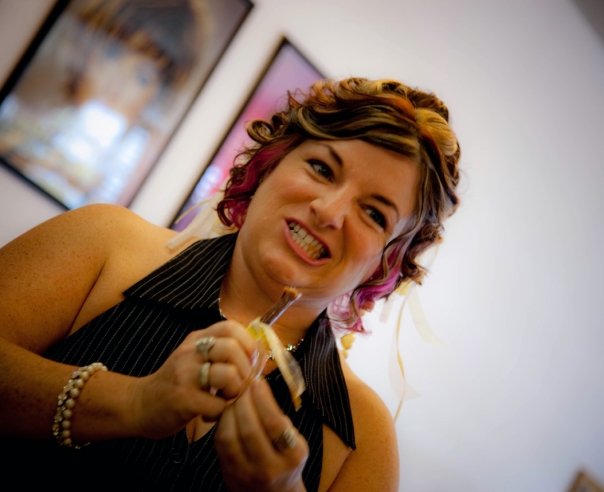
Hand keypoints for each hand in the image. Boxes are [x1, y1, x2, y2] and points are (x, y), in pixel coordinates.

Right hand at [128, 320, 257, 438]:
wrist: (139, 405)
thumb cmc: (176, 383)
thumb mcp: (196, 359)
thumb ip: (223, 353)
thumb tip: (260, 353)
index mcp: (196, 339)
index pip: (230, 327)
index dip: (248, 344)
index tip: (251, 362)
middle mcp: (190, 352)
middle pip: (232, 348)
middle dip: (245, 371)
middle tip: (239, 386)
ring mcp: (184, 375)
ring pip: (228, 374)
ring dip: (235, 392)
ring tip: (225, 399)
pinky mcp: (182, 399)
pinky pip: (218, 405)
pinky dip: (221, 413)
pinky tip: (210, 414)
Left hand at [214, 378, 308, 491]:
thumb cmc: (286, 458)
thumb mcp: (294, 439)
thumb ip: (278, 417)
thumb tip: (259, 384)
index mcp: (293, 456)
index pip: (274, 424)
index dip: (263, 399)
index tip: (257, 382)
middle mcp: (271, 468)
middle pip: (250, 428)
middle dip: (243, 402)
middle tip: (242, 385)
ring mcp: (248, 474)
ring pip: (231, 436)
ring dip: (230, 411)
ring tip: (235, 398)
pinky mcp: (229, 474)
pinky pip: (221, 444)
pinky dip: (222, 423)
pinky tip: (228, 412)